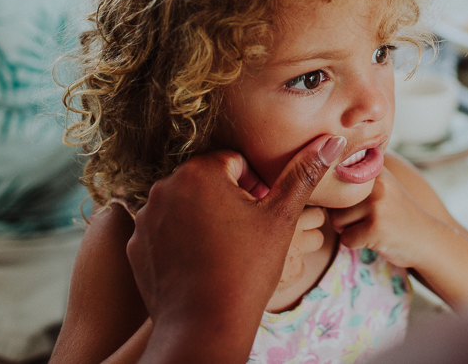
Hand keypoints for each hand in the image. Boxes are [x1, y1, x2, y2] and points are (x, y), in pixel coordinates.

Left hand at [127, 134, 345, 363]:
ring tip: (223, 251)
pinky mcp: (136, 245)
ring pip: (186, 205)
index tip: (260, 216)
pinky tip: (200, 264)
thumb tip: (332, 140)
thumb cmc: (246, 270)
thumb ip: (303, 174)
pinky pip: (164, 231)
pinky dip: (181, 241)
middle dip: (227, 200)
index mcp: (199, 172)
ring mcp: (145, 218)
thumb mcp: (281, 218)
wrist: (203, 327)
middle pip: (207, 181)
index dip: (254, 188)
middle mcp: (164, 188)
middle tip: (245, 235)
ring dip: (203, 219)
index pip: (234, 163)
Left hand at [327, 167, 440, 268]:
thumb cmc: (396, 213)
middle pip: (333, 201)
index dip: (335, 193)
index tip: (348, 201)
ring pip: (336, 221)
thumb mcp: (381, 185)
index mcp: (374, 167)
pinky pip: (347, 239)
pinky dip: (357, 244)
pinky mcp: (377, 227)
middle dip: (342, 215)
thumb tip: (313, 169)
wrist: (428, 238)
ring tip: (370, 226)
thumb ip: (356, 175)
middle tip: (364, 218)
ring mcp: (377, 203)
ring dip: (348, 230)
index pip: (335, 174)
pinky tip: (375, 239)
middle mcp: (375, 181)